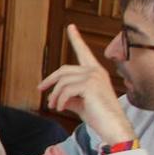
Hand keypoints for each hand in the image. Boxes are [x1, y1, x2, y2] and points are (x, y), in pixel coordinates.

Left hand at [38, 24, 134, 144]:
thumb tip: (53, 96)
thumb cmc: (99, 117)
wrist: (113, 128)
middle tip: (40, 90)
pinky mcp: (90, 85)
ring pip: (62, 82)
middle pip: (63, 70)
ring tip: (54, 107)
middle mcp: (96, 71)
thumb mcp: (81, 103)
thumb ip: (69, 96)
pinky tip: (61, 109)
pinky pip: (65, 90)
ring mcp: (94, 76)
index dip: (76, 38)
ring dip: (54, 96)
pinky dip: (60, 101)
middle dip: (49, 81)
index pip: (83, 51)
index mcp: (95, 72)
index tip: (70, 27)